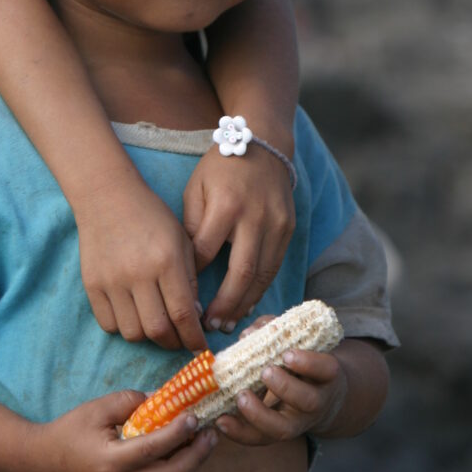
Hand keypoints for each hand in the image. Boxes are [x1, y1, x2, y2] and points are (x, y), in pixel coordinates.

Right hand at [34, 390, 217, 471]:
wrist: (47, 462)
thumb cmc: (70, 431)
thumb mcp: (97, 408)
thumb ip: (130, 402)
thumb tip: (161, 399)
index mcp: (112, 462)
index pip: (152, 449)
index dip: (176, 433)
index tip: (194, 416)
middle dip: (195, 456)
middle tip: (211, 433)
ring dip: (189, 463)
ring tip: (205, 440)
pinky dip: (174, 468)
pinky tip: (184, 449)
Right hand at [74, 175, 205, 351]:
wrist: (106, 196)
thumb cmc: (150, 216)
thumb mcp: (180, 240)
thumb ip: (189, 279)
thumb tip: (192, 317)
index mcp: (165, 260)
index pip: (183, 314)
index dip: (194, 338)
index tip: (200, 346)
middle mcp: (138, 274)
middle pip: (157, 330)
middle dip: (173, 343)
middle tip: (179, 339)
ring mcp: (111, 281)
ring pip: (133, 333)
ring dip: (148, 336)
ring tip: (155, 324)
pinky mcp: (92, 284)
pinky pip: (109, 324)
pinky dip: (123, 327)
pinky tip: (132, 313)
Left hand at [183, 143, 294, 330]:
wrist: (262, 145)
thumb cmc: (220, 168)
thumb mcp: (196, 188)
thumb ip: (192, 225)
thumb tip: (186, 267)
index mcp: (226, 205)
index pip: (207, 251)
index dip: (194, 278)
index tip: (182, 298)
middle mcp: (255, 217)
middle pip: (241, 272)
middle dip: (225, 304)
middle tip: (210, 326)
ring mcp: (276, 224)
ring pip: (262, 275)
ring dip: (245, 304)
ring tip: (229, 324)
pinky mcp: (289, 229)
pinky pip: (274, 266)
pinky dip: (260, 288)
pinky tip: (247, 304)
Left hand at [211, 318, 347, 445]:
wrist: (321, 396)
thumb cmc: (303, 358)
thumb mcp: (296, 342)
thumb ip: (272, 330)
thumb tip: (247, 335)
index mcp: (324, 374)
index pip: (326, 369)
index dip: (308, 363)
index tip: (287, 354)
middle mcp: (316, 401)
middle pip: (307, 401)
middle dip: (285, 387)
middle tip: (265, 372)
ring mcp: (298, 422)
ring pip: (284, 429)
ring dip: (259, 414)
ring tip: (240, 397)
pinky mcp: (278, 433)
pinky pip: (261, 439)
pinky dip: (240, 432)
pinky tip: (221, 420)